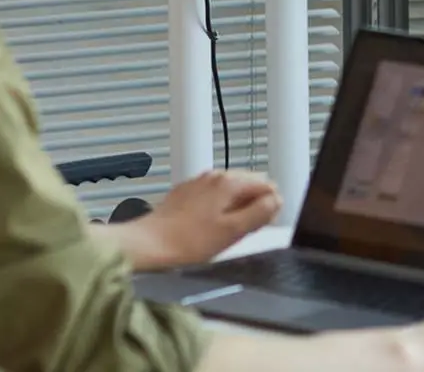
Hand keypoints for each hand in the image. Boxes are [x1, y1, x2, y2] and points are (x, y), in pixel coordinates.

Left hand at [117, 170, 279, 270]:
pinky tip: (204, 229)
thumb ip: (261, 213)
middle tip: (239, 232)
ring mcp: (198, 183)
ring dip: (234, 209)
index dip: (269, 208)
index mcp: (229, 182)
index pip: (268, 186)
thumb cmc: (185, 243)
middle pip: (250, 185)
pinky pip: (212, 197)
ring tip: (220, 233)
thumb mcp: (233, 232)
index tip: (258, 227)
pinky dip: (215, 210)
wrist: (146, 246)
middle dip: (252, 206)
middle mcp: (214, 176)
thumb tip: (277, 200)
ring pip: (231, 191)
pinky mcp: (185, 194)